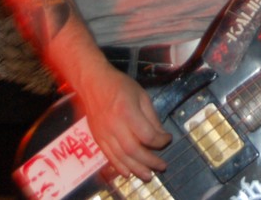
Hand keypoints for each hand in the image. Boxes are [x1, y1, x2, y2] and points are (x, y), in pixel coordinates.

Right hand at [75, 60, 171, 181]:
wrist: (93, 83)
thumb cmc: (120, 85)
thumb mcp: (141, 95)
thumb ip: (151, 117)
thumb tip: (161, 136)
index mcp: (127, 111)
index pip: (147, 135)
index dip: (160, 141)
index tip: (168, 139)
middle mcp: (114, 125)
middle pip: (133, 150)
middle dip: (150, 161)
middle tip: (162, 166)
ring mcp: (104, 133)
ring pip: (121, 157)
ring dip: (136, 169)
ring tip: (148, 176)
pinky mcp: (97, 138)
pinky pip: (109, 157)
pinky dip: (120, 167)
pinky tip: (129, 173)